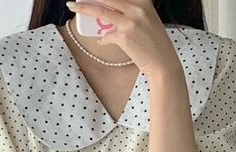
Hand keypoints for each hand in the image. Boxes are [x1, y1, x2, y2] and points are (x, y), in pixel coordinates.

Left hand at [65, 0, 181, 78]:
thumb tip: (114, 16)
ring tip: (73, 6)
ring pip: (101, 11)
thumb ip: (134, 13)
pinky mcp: (123, 36)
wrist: (163, 62)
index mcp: (143, 1)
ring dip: (84, 8)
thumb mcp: (148, 20)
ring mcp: (129, 22)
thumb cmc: (155, 43)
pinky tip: (103, 41)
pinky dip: (103, 39)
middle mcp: (137, 8)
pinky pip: (106, 35)